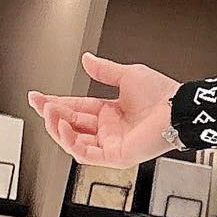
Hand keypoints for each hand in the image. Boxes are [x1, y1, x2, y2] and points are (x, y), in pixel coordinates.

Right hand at [27, 51, 179, 165]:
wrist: (178, 108)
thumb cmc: (162, 94)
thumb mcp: (127, 76)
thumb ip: (104, 71)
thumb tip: (87, 59)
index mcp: (111, 112)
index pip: (76, 109)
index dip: (56, 103)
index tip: (38, 96)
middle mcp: (110, 129)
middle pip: (72, 125)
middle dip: (52, 115)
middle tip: (40, 104)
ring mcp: (112, 144)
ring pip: (75, 142)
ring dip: (58, 128)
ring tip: (49, 113)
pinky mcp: (116, 156)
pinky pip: (87, 154)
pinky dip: (72, 142)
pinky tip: (63, 128)